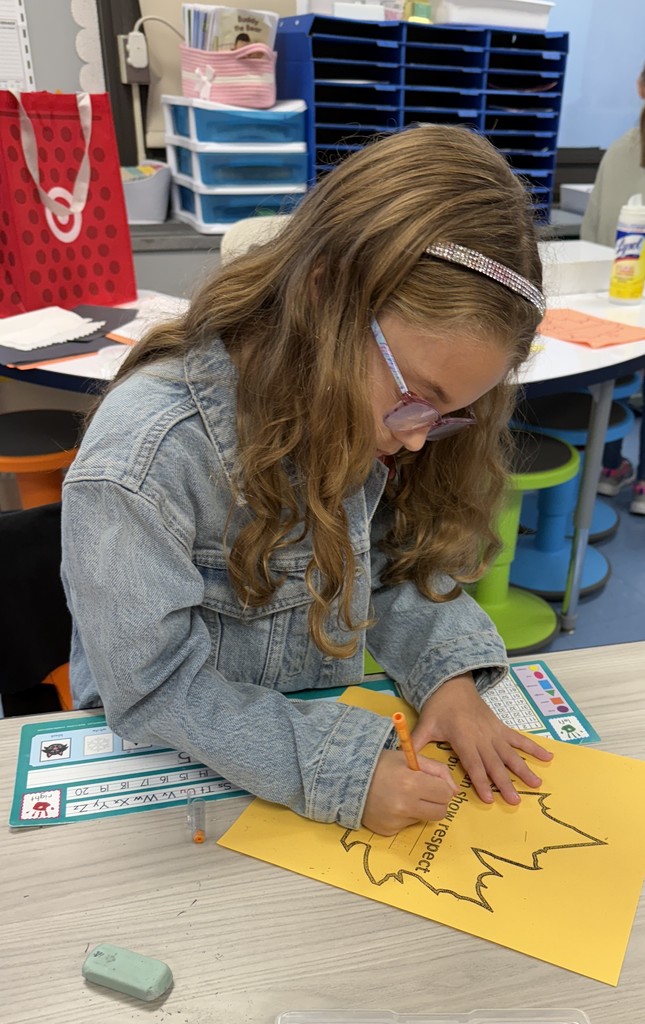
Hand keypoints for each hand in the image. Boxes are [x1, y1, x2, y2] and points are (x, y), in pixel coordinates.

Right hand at [362, 748, 458, 835]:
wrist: (348, 778)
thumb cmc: (381, 764)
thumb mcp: (410, 758)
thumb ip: (437, 770)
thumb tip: (455, 791)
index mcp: (411, 784)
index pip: (445, 794)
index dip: (441, 787)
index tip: (432, 783)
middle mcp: (404, 806)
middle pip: (440, 812)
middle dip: (436, 801)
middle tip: (423, 791)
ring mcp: (395, 822)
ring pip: (425, 819)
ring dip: (420, 809)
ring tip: (403, 796)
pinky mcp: (388, 831)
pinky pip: (407, 826)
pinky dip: (404, 816)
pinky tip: (391, 805)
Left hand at [411, 674, 552, 806]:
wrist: (452, 684)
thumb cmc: (438, 707)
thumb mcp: (425, 725)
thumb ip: (415, 744)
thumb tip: (404, 762)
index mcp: (463, 737)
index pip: (473, 763)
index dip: (480, 780)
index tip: (488, 798)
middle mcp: (482, 736)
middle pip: (494, 763)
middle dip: (505, 783)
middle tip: (515, 801)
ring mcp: (494, 732)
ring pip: (510, 753)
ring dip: (523, 769)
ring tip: (536, 784)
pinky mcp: (500, 727)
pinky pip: (518, 738)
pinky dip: (533, 747)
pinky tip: (547, 758)